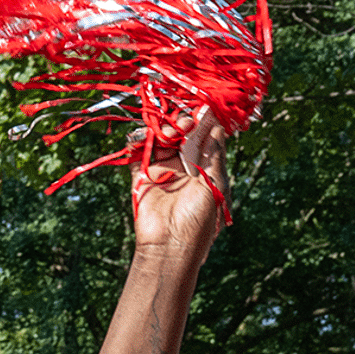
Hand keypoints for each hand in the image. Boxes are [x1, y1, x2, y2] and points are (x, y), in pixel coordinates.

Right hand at [130, 120, 228, 260]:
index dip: (204, 120)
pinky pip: (137, 153)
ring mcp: (162, 170)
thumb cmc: (199, 219)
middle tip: (185, 123)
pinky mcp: (141, 177)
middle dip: (183, 123)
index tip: (204, 107)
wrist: (169, 246)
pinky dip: (137, 140)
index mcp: (205, 167)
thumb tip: (217, 124)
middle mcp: (184, 167)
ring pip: (160, 139)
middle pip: (182, 134)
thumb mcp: (215, 183)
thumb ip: (214, 153)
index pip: (205, 136)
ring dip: (164, 129)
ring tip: (169, 133)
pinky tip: (143, 136)